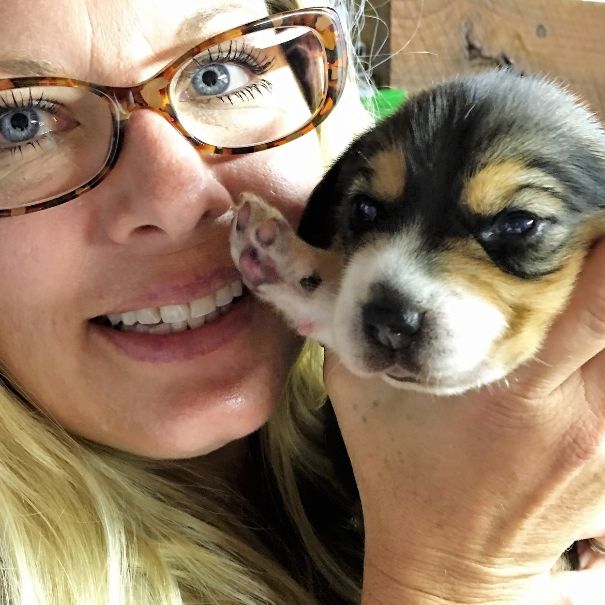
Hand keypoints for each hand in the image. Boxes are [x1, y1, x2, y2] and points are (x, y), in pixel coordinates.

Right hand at [324, 240, 604, 604]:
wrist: (447, 566)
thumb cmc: (399, 476)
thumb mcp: (360, 394)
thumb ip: (362, 323)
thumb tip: (359, 257)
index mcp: (517, 392)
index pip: (602, 296)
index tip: (582, 208)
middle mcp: (584, 413)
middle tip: (582, 233)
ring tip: (575, 287)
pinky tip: (579, 341)